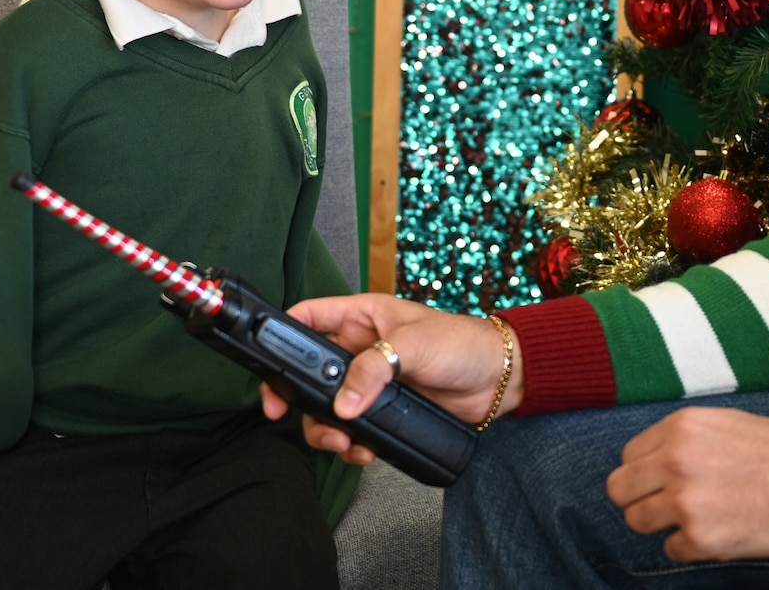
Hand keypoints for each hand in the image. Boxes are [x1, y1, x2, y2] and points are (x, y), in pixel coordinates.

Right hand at [259, 293, 519, 463]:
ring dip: (325, 430)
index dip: (281, 338)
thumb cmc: (462, 343)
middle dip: (297, 399)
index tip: (268, 367)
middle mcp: (359, 350)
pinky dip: (351, 444)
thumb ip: (375, 370)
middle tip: (289, 417)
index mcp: (363, 318)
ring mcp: (370, 383)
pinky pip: (351, 430)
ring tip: (343, 442)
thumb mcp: (415, 346)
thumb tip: (343, 404)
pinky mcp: (382, 411)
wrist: (499, 380)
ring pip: (326, 408)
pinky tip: (365, 451)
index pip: (309, 318)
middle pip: (307, 373)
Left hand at [607, 408, 768, 561]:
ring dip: (663, 524)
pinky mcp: (700, 539)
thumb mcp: (727, 423)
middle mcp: (675, 461)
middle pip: (620, 490)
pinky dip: (690, 546)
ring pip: (637, 522)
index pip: (629, 455)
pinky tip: (719, 532)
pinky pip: (671, 549)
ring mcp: (685, 502)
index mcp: (681, 428)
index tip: (662, 480)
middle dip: (639, 499)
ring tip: (697, 519)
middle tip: (666, 506)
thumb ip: (685, 440)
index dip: (646, 471)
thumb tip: (655, 460)